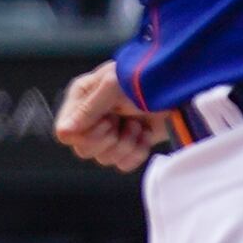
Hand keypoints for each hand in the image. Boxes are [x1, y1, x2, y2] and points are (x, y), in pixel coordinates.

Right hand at [52, 60, 167, 172]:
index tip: (106, 119)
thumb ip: (86, 110)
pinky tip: (144, 135)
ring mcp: (111, 132)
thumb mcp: (112, 87)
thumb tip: (63, 132)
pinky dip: (137, 152)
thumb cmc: (145, 77)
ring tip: (137, 124)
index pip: (65, 133)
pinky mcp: (130, 144)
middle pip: (83, 150)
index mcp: (82, 98)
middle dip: (108, 139)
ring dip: (126, 143)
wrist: (178, 87)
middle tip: (121, 120)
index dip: (85, 133)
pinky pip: (123, 164)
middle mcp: (93, 117)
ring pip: (104, 159)